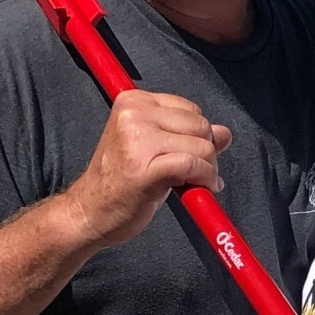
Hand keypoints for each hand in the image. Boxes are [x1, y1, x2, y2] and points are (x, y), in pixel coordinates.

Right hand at [65, 91, 231, 248]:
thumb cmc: (120, 182)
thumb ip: (188, 136)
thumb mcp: (153, 149)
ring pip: (201, 146)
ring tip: (193, 182)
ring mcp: (137, 140)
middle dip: (207, 152)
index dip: (199, 135)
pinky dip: (205, 178)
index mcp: (133, 102)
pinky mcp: (144, 168)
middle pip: (199, 126)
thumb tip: (225, 133)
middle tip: (195, 173)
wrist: (89, 212)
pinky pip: (193, 165)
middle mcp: (134, 115)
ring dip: (208, 169)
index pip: (190, 110)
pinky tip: (201, 189)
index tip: (191, 154)